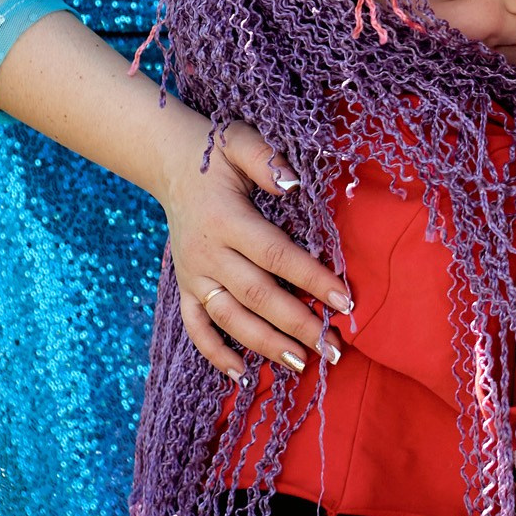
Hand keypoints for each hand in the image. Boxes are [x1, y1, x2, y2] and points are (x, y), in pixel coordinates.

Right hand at [160, 116, 351, 381]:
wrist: (170, 163)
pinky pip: (195, 328)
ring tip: (302, 364)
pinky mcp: (184, 287)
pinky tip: (243, 375)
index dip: (310, 278)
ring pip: (229, 318)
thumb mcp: (240, 141)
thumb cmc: (216, 152)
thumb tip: (295, 184)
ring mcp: (193, 275)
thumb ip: (266, 159)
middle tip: (334, 347)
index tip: (345, 300)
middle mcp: (207, 253)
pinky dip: (215, 353)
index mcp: (226, 219)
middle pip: (257, 295)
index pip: (275, 255)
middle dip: (297, 324)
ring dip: (265, 345)